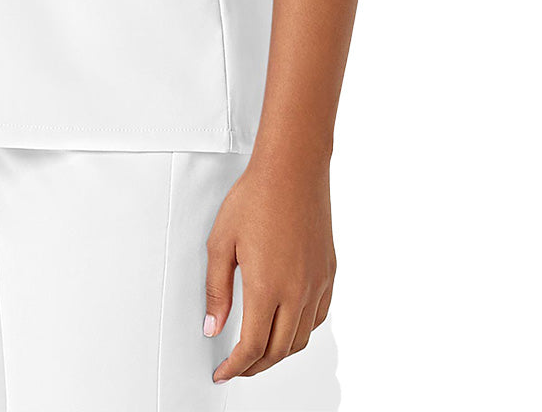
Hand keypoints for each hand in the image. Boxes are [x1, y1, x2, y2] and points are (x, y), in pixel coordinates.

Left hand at [204, 157, 334, 381]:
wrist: (292, 168)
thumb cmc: (256, 197)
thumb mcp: (221, 243)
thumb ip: (216, 291)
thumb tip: (213, 326)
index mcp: (267, 288)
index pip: (252, 347)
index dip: (235, 367)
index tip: (222, 373)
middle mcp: (298, 292)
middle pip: (278, 351)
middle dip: (255, 366)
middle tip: (236, 366)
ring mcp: (317, 283)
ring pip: (301, 338)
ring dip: (279, 352)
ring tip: (259, 350)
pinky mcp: (329, 272)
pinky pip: (318, 316)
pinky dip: (301, 330)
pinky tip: (288, 323)